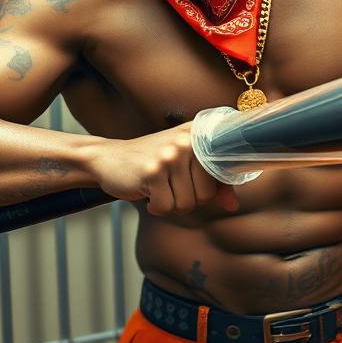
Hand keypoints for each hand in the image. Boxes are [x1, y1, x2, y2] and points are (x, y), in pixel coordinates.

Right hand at [87, 122, 239, 215]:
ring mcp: (170, 156)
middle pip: (206, 195)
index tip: (195, 183)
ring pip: (187, 204)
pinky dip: (155, 207)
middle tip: (170, 186)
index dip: (214, 188)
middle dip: (188, 199)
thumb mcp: (185, 167)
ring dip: (171, 204)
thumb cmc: (153, 163)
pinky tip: (146, 191)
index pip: (224, 172)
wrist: (108, 158)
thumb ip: (214, 183)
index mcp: (199, 135)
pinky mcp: (152, 172)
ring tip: (158, 187)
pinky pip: (166, 207)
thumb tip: (233, 205)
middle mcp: (187, 141)